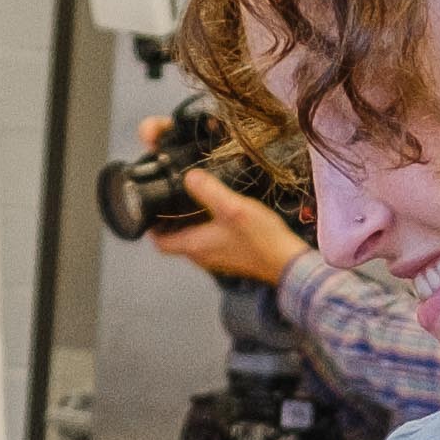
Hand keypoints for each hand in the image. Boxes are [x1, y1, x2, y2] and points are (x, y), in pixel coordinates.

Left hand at [136, 146, 303, 287]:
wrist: (289, 262)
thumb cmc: (260, 238)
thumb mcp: (232, 208)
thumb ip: (208, 190)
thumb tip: (189, 176)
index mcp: (194, 246)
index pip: (160, 243)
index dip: (151, 227)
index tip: (150, 209)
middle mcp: (202, 256)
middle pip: (175, 239)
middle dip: (170, 220)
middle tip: (172, 197)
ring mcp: (217, 258)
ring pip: (193, 239)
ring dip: (190, 222)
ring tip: (194, 199)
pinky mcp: (231, 256)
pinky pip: (210, 240)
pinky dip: (207, 226)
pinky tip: (219, 212)